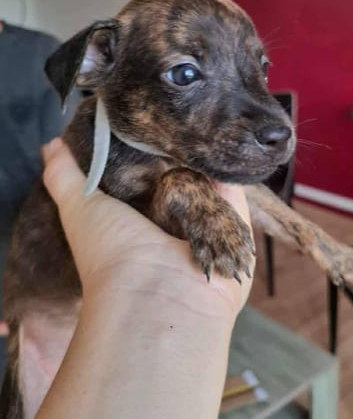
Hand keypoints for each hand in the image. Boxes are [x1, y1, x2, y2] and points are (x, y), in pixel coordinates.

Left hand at [42, 138, 254, 319]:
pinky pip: (236, 199)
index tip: (146, 124)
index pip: (148, 180)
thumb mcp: (79, 208)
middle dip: (181, 158)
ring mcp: (206, 232)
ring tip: (207, 129)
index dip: (148, 155)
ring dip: (208, 166)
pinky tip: (227, 153)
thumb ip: (64, 175)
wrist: (157, 297)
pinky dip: (232, 180)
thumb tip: (50, 144)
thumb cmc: (112, 256)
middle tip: (181, 122)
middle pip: (182, 182)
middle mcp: (173, 229)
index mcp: (140, 223)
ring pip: (211, 187)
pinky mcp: (235, 234)